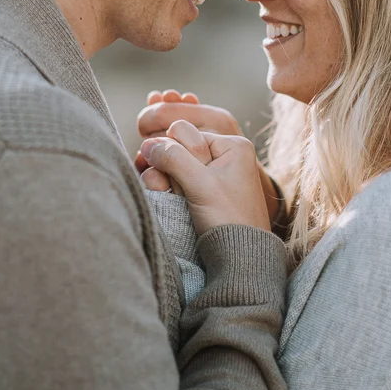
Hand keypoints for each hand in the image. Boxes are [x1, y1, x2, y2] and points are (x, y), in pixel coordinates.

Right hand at [140, 119, 270, 235]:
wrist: (241, 258)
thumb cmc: (228, 220)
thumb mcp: (201, 184)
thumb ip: (173, 158)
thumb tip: (148, 144)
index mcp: (232, 144)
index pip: (184, 131)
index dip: (176, 154)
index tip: (190, 180)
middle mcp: (223, 154)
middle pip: (177, 147)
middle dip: (170, 170)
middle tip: (182, 193)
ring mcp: (213, 172)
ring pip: (172, 165)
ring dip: (166, 181)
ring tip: (177, 200)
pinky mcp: (204, 190)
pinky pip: (175, 180)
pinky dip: (168, 190)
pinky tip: (172, 201)